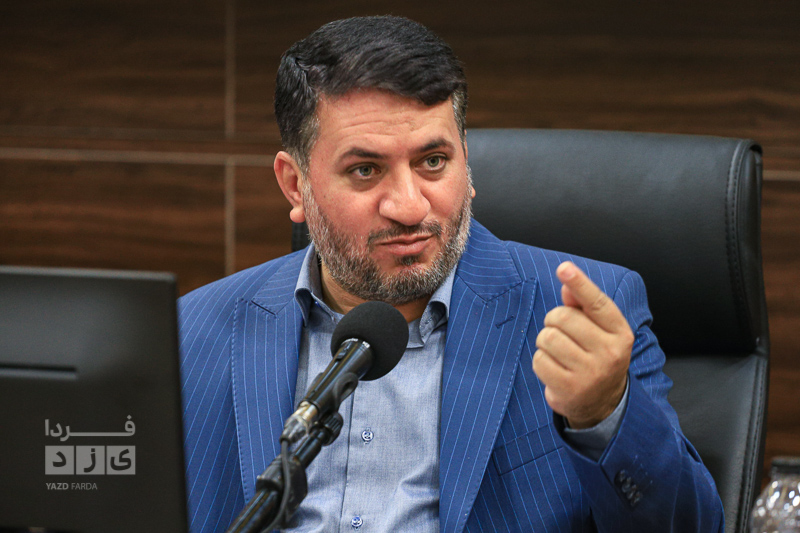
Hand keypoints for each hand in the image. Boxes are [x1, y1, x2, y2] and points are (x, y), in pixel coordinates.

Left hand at [532, 262, 632, 428]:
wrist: (603, 403)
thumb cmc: (597, 356)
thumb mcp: (600, 331)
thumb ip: (583, 307)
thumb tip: (567, 284)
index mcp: (619, 332)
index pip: (596, 303)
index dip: (579, 283)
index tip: (564, 268)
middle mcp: (609, 352)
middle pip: (562, 318)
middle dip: (553, 321)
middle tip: (561, 333)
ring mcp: (590, 373)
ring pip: (547, 338)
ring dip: (545, 342)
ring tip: (559, 353)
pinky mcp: (569, 389)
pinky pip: (539, 360)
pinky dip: (541, 361)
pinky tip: (554, 368)